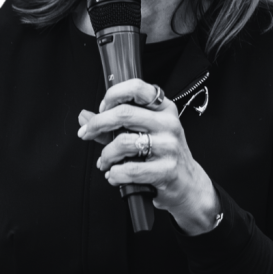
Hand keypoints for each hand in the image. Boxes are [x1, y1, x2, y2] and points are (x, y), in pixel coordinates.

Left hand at [78, 78, 218, 229]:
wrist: (188, 185)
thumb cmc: (163, 156)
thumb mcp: (144, 134)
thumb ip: (113, 125)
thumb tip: (84, 116)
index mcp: (164, 109)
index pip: (137, 88)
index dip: (113, 95)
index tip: (101, 109)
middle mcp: (168, 123)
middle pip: (124, 113)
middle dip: (97, 124)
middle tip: (86, 133)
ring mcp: (169, 146)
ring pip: (123, 142)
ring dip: (106, 155)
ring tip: (106, 162)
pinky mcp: (166, 170)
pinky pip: (130, 169)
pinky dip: (115, 174)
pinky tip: (115, 175)